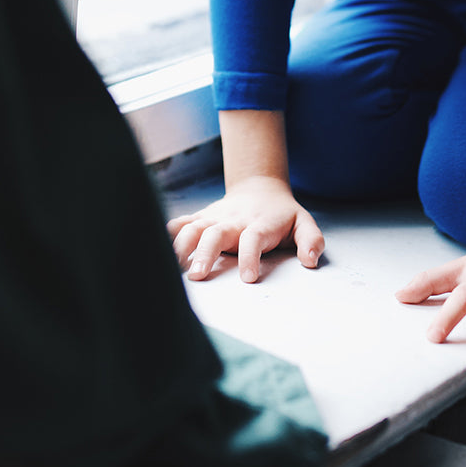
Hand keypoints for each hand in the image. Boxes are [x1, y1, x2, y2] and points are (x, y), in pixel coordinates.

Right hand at [167, 176, 324, 283]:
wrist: (260, 188)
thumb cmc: (282, 214)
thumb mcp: (304, 223)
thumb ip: (311, 241)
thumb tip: (310, 261)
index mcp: (259, 224)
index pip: (253, 239)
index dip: (250, 256)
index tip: (248, 278)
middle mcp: (234, 220)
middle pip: (216, 233)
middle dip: (205, 252)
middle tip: (197, 275)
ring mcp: (215, 218)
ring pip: (193, 227)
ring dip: (181, 245)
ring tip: (172, 266)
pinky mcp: (202, 218)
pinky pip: (181, 222)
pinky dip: (167, 232)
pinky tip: (154, 246)